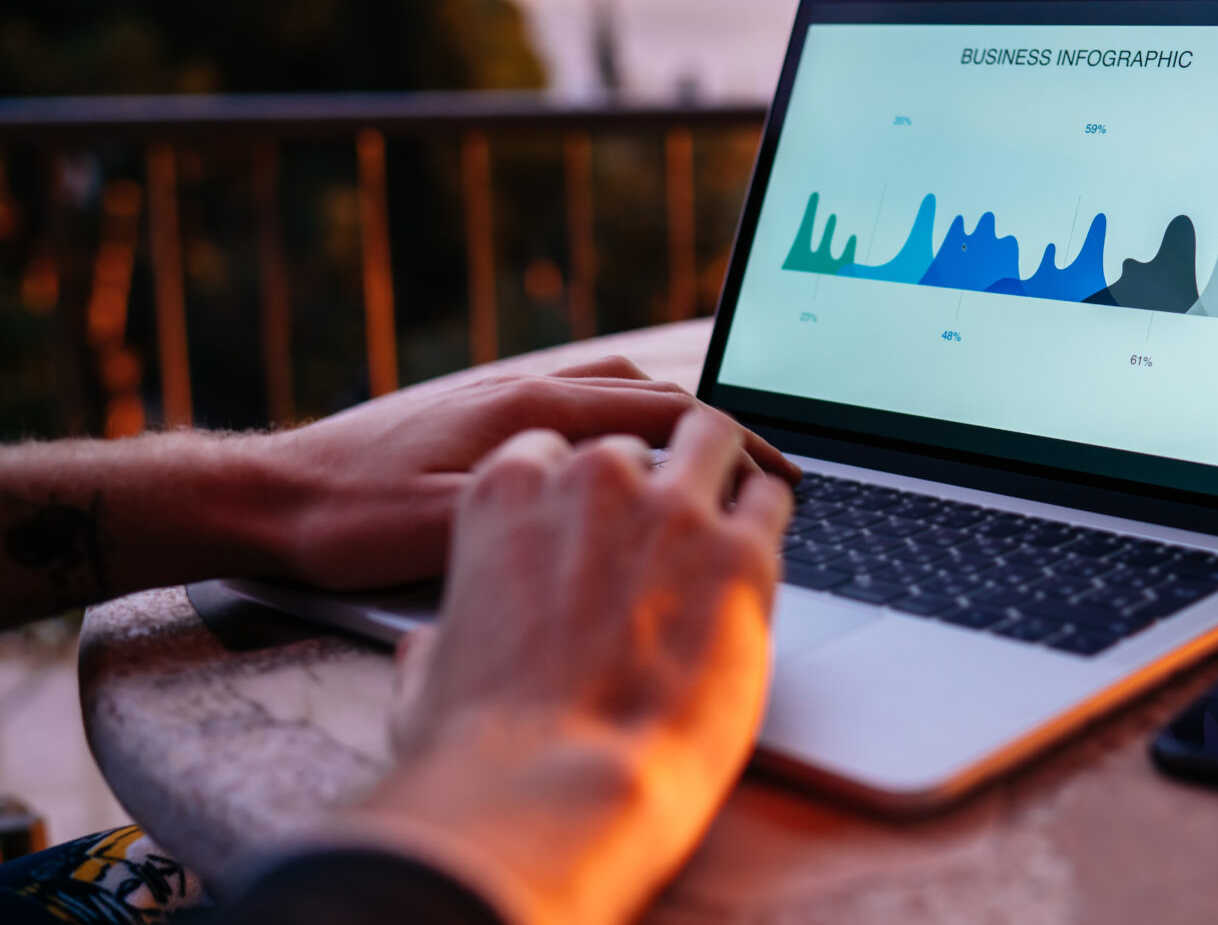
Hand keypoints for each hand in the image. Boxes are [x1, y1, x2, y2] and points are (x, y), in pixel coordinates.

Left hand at [253, 355, 797, 589]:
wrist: (270, 495)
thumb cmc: (353, 523)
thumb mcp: (451, 525)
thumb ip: (543, 505)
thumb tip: (632, 499)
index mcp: (533, 412)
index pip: (663, 417)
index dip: (734, 444)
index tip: (784, 472)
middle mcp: (527, 387)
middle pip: (652, 393)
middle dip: (719, 427)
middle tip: (767, 468)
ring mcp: (503, 390)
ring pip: (616, 386)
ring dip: (673, 415)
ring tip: (711, 454)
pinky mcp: (481, 406)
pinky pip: (580, 396)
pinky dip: (626, 416)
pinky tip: (625, 451)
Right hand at [355, 410, 790, 924]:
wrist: (552, 795)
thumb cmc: (481, 752)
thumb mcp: (428, 674)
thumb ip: (441, 639)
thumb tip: (433, 650)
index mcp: (511, 492)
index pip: (563, 448)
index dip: (590, 485)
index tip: (606, 514)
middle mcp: (594, 481)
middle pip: (645, 440)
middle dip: (659, 475)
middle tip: (675, 519)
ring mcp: (674, 510)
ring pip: (717, 438)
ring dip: (725, 469)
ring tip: (734, 503)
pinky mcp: (742, 554)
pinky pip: (772, 499)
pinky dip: (771, 516)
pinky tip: (766, 545)